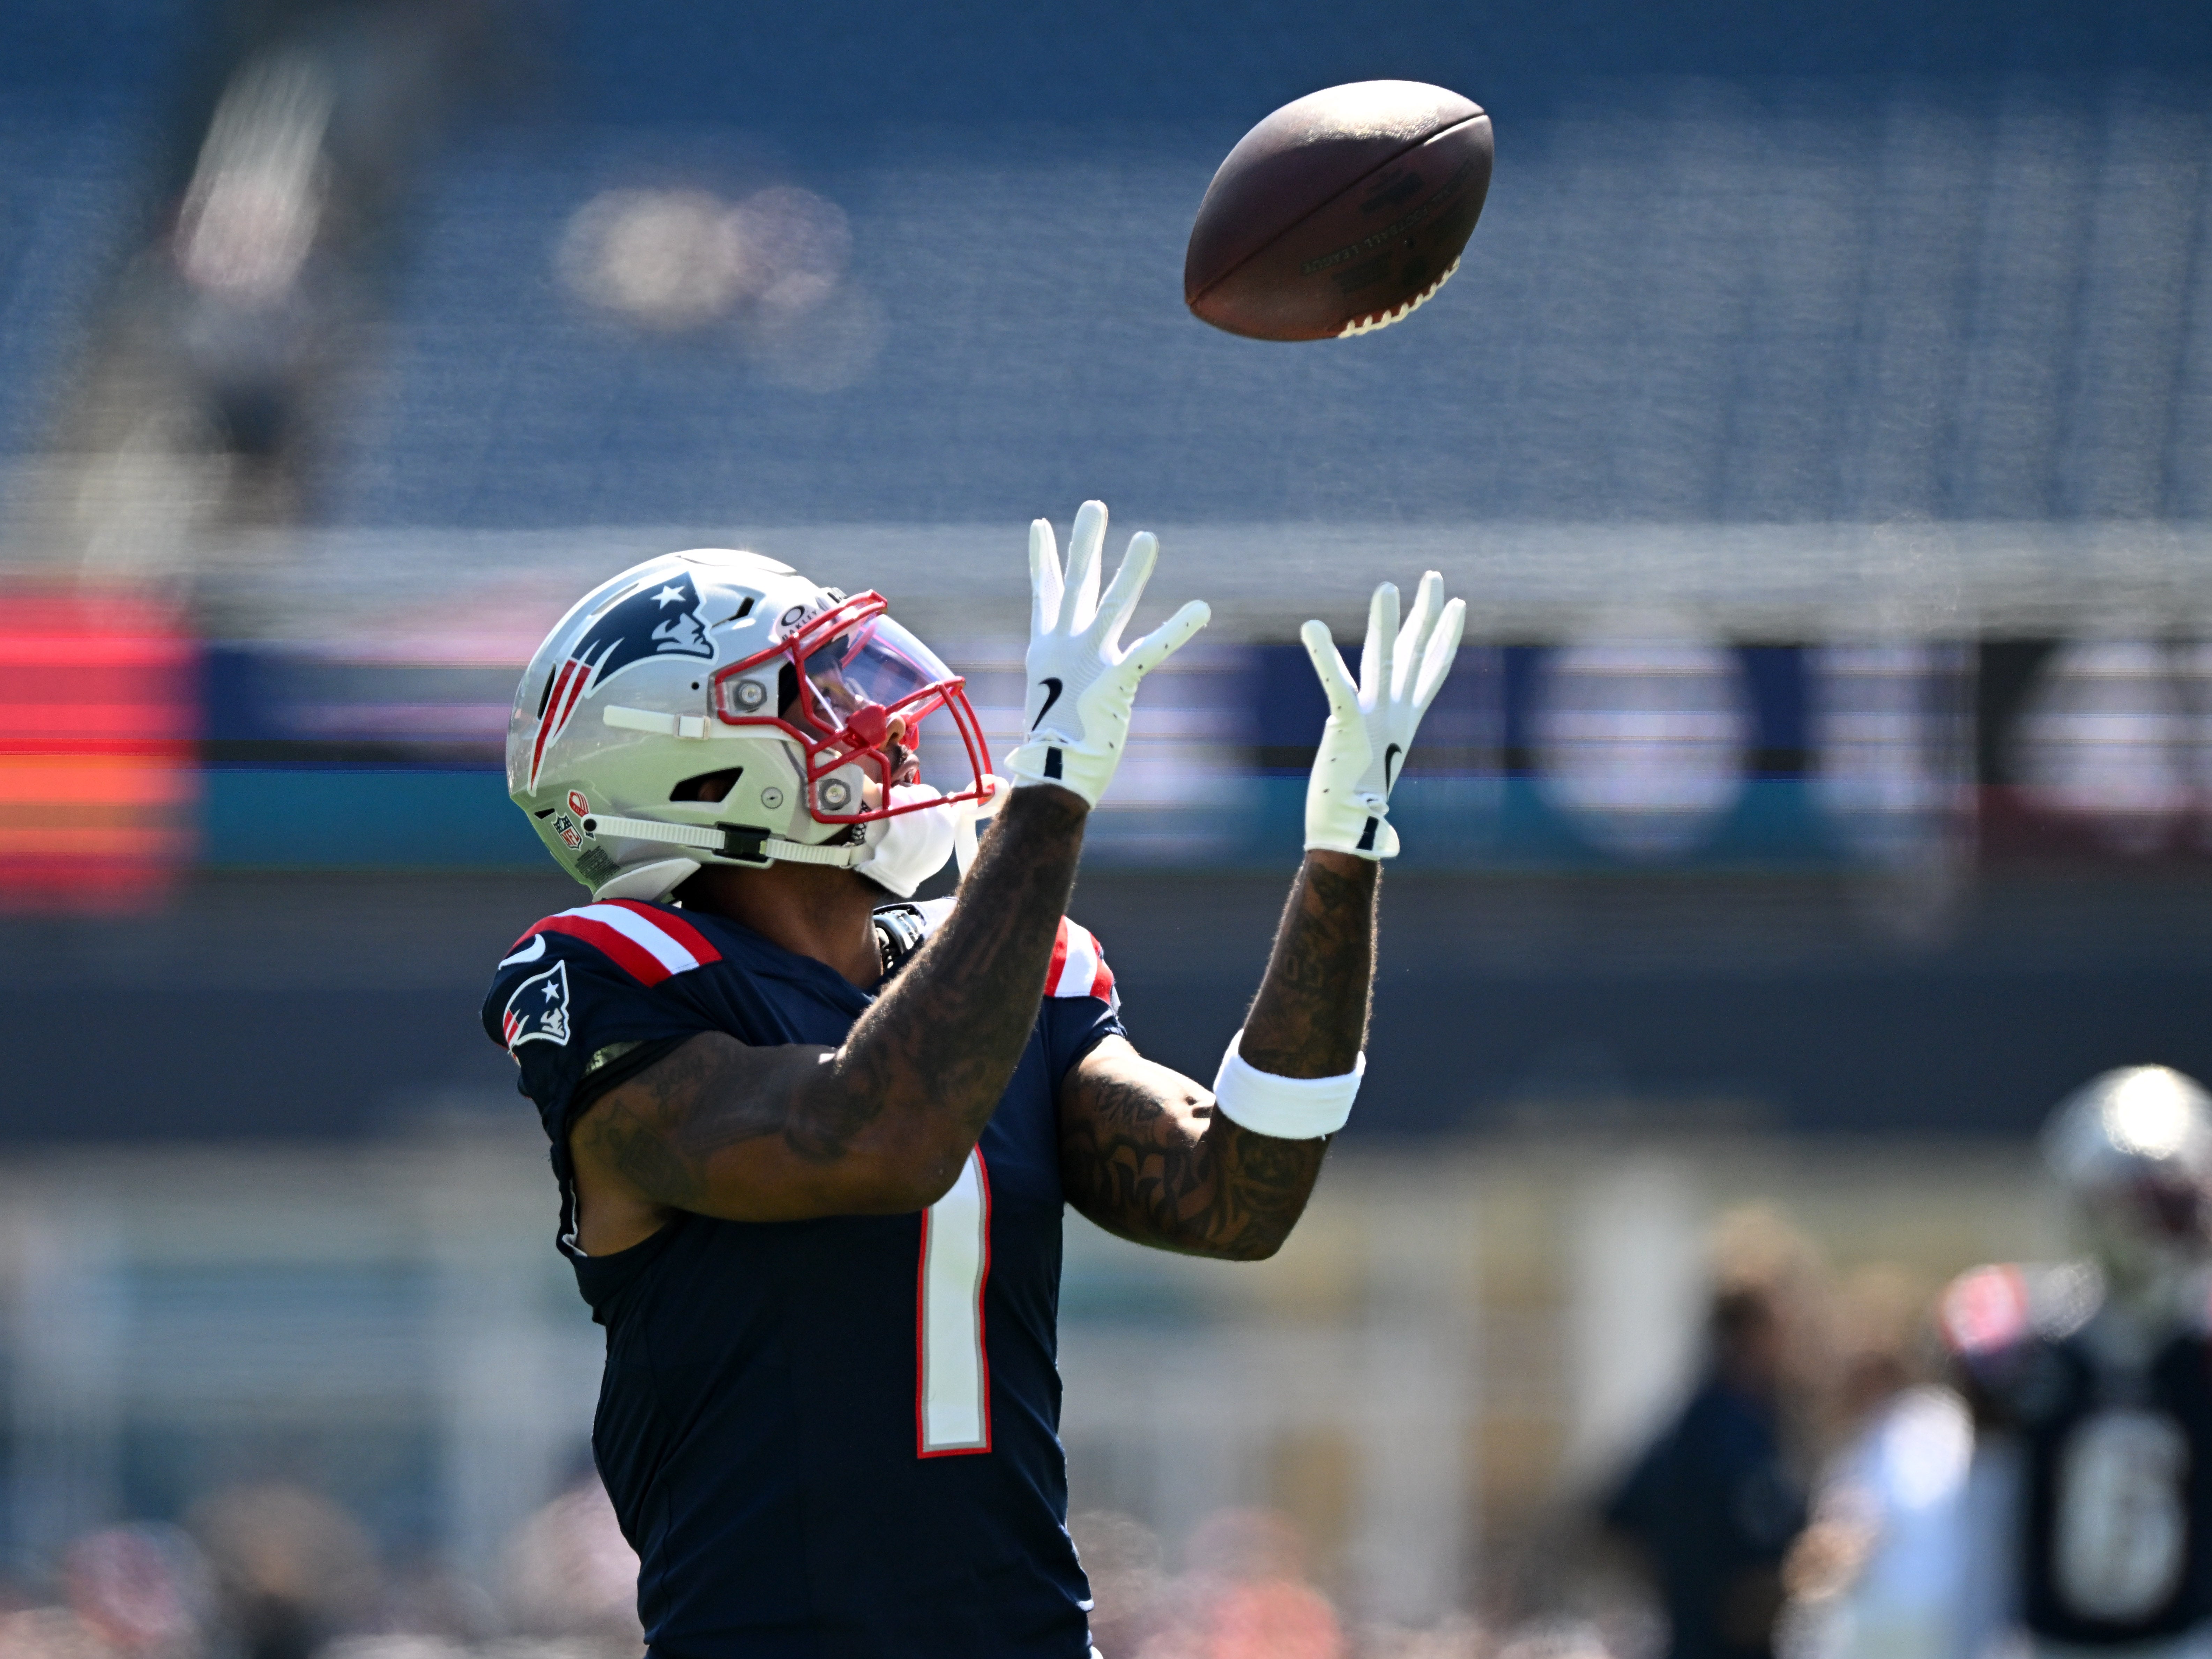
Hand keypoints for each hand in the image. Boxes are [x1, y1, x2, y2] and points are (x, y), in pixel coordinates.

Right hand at [1004, 500, 1210, 808]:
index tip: (1041, 525)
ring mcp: (1089, 660)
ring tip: (1148, 537)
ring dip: (1132, 570)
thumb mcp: (1051, 700)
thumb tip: (1059, 683)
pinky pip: (1151, 649)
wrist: (1051, 775)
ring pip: (1113, 605)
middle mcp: (1064, 646)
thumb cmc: (1053, 748)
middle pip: (1076, 584)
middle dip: (1085, 543)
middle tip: (1094, 506)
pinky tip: (1201, 609)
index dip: (1045, 558)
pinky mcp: (1115, 681)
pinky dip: (1177, 628)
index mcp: (1046, 649)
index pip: (1045, 593)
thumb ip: (1060, 679)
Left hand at [1301, 571, 1465, 858]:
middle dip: (1427, 613)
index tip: (1458, 606)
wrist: (1348, 831)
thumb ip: (1379, 748)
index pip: (1431, 669)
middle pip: (1416, 653)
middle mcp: (1395, 714)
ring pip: (1384, 660)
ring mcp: (1374, 719)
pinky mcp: (1347, 727)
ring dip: (1385, 622)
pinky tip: (1312, 627)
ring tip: (1388, 586)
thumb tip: (1389, 751)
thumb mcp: (1373, 763)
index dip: (1446, 636)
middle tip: (1435, 576)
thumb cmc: (1355, 805)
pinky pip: (1335, 683)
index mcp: (1404, 719)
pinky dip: (1323, 655)